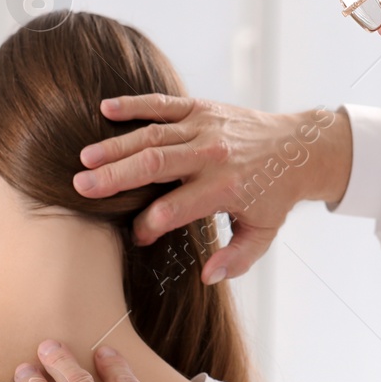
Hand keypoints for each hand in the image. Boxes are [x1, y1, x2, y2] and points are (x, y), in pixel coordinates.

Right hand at [73, 95, 351, 282]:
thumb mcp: (263, 233)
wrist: (299, 149)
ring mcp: (204, 127)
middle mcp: (212, 155)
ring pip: (152, 135)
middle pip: (154, 166)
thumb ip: (237, 259)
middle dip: (115, 178)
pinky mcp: (201, 108)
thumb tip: (207, 277)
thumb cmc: (275, 194)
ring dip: (115, 146)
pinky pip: (163, 104)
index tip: (135, 236)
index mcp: (225, 188)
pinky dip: (134, 104)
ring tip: (84, 159)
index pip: (174, 209)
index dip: (149, 225)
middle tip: (81, 188)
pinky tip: (105, 108)